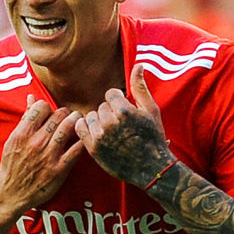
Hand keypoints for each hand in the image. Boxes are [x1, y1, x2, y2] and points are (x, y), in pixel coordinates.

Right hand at [0, 99, 82, 212]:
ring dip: (77, 121)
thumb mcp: (13, 140)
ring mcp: (48, 156)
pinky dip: (82, 141)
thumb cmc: (12, 165)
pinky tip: (84, 138)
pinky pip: (76, 151)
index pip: (41, 107)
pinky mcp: (59, 170)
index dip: (48, 107)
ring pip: (68, 128)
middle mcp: (35, 143)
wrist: (11, 194)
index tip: (52, 112)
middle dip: (66, 112)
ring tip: (79, 120)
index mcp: (22, 134)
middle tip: (70, 115)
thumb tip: (31, 97)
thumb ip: (25, 119)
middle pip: (58, 115)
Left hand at [75, 66, 172, 187]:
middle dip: (111, 113)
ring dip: (100, 122)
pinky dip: (87, 129)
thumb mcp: (151, 110)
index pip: (111, 94)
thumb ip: (140, 87)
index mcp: (124, 111)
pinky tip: (99, 134)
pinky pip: (80, 128)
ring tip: (113, 133)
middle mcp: (110, 123)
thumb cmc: (153, 138)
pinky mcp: (92, 148)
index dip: (120, 102)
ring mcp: (100, 136)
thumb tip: (138, 65)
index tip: (127, 114)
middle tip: (122, 126)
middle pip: (101, 106)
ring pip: (91, 116)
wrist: (151, 168)